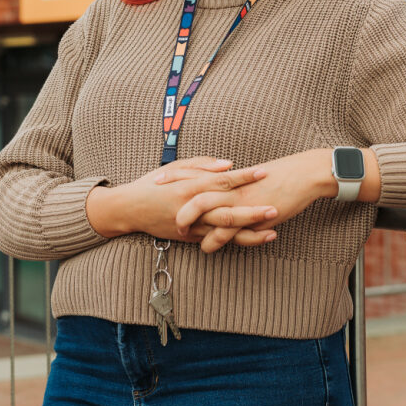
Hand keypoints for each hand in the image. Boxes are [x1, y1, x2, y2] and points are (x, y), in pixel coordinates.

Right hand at [85, 157, 277, 243]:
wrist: (129, 209)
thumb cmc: (154, 184)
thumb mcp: (175, 167)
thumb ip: (203, 165)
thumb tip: (229, 165)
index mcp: (189, 187)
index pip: (222, 181)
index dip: (244, 177)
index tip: (264, 172)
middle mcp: (192, 208)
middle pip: (227, 210)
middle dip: (253, 210)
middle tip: (275, 206)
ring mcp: (192, 226)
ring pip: (224, 232)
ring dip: (250, 231)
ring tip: (272, 231)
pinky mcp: (191, 238)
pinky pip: (217, 241)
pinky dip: (235, 241)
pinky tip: (254, 239)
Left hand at [175, 148, 378, 252]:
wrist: (301, 176)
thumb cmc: (278, 177)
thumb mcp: (250, 179)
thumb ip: (233, 184)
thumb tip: (222, 187)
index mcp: (226, 175)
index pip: (193, 173)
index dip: (174, 177)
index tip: (156, 180)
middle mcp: (227, 185)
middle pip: (190, 189)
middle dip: (172, 200)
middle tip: (158, 208)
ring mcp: (236, 198)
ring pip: (203, 210)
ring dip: (188, 223)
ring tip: (179, 234)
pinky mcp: (249, 212)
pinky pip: (226, 229)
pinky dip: (214, 240)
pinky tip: (206, 249)